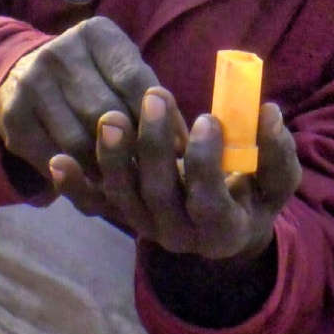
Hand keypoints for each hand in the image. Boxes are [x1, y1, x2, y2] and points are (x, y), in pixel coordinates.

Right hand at [0, 17, 174, 181]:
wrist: (25, 77)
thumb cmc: (94, 78)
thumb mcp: (121, 71)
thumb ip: (149, 97)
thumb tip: (186, 143)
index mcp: (95, 34)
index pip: (134, 80)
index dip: (161, 119)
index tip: (182, 150)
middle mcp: (58, 53)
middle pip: (107, 112)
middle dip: (135, 147)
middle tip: (159, 174)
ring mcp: (31, 85)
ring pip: (81, 142)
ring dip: (109, 168)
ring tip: (133, 184)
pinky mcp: (14, 119)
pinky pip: (55, 158)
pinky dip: (81, 177)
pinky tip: (100, 184)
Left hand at [49, 87, 300, 263]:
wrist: (225, 225)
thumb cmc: (255, 194)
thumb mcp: (278, 179)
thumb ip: (277, 151)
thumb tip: (268, 112)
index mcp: (222, 228)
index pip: (207, 200)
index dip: (204, 162)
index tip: (208, 119)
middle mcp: (178, 235)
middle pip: (157, 195)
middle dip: (153, 146)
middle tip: (155, 98)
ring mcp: (145, 226)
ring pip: (121, 197)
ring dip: (112, 158)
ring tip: (110, 117)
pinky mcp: (122, 215)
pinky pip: (94, 205)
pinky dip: (73, 186)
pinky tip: (56, 160)